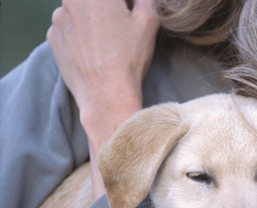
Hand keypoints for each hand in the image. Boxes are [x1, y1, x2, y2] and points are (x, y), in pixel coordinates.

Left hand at [47, 0, 159, 197]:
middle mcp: (73, 0)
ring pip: (81, 12)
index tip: (133, 14)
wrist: (106, 93)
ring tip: (107, 45)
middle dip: (110, 10)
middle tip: (122, 31)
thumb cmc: (129, 57)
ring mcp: (59, 19)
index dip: (128, 4)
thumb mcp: (148, 21)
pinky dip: (81, 36)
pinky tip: (94, 53)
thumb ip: (145, 0)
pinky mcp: (53, 37)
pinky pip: (69, 29)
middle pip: (95, 1)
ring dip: (93, 21)